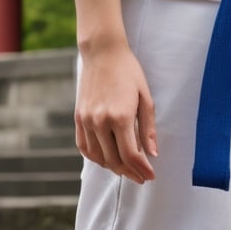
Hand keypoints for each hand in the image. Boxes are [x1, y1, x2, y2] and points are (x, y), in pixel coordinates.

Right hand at [74, 40, 157, 182]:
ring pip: (98, 157)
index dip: (142, 169)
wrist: (102, 52)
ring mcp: (86, 120)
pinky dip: (96, 157)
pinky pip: (84, 147)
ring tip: (126, 169)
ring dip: (113, 167)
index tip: (150, 176)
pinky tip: (107, 158)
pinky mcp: (78, 118)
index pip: (131, 155)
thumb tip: (152, 154)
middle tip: (141, 177)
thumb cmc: (128, 71)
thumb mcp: (145, 97)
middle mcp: (100, 121)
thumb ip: (148, 128)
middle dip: (130, 172)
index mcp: (120, 116)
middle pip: (114, 160)